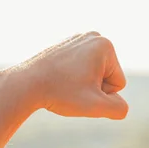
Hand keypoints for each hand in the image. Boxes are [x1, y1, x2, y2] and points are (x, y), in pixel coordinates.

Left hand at [9, 32, 128, 119]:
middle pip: (107, 77)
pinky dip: (72, 78)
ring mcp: (79, 39)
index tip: (80, 91)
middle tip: (70, 88)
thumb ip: (118, 109)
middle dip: (93, 88)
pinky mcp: (67, 45)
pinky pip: (80, 70)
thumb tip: (122, 107)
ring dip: (82, 85)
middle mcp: (94, 37)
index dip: (102, 95)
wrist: (26, 84)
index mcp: (105, 46)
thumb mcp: (95, 107)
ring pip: (93, 75)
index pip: (118, 83)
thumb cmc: (60, 93)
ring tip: (64, 83)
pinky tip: (58, 78)